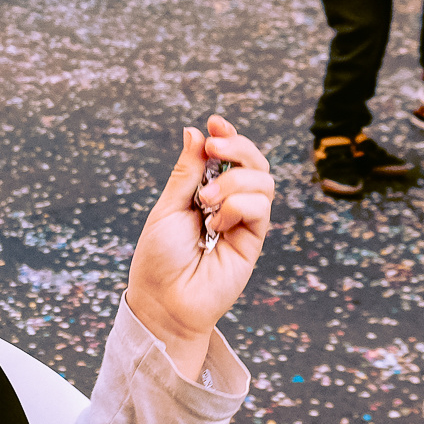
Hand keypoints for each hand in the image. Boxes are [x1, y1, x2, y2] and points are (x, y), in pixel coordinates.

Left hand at [122, 116, 272, 380]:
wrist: (164, 301)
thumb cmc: (159, 258)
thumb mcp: (168, 207)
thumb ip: (186, 172)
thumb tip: (194, 131)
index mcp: (205, 191)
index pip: (227, 155)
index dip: (227, 134)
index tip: (214, 122)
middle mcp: (229, 203)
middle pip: (254, 161)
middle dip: (237, 146)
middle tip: (214, 148)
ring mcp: (244, 222)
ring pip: (263, 181)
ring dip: (234, 181)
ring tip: (206, 201)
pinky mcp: (254, 241)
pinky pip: (261, 208)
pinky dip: (237, 207)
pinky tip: (216, 225)